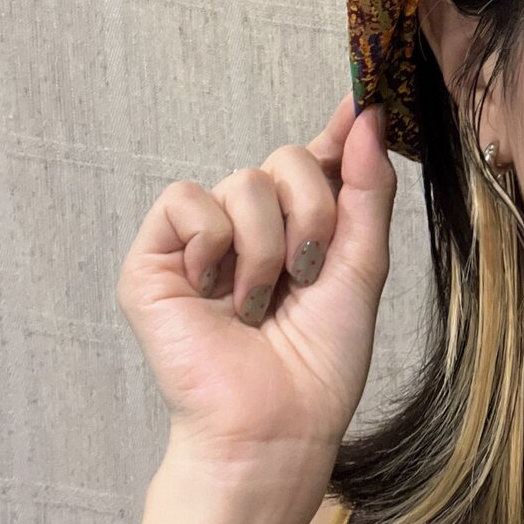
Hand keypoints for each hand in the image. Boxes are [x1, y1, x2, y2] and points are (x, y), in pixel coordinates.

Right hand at [115, 95, 397, 485]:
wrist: (274, 425)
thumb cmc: (320, 362)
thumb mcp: (363, 266)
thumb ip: (367, 190)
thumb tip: (367, 116)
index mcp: (303, 227)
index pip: (318, 159)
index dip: (340, 130)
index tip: (366, 98)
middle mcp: (252, 226)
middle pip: (287, 160)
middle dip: (312, 214)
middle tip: (308, 274)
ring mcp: (202, 239)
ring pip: (243, 179)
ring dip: (268, 247)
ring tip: (260, 303)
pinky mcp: (156, 256)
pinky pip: (187, 199)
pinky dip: (213, 243)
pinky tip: (217, 290)